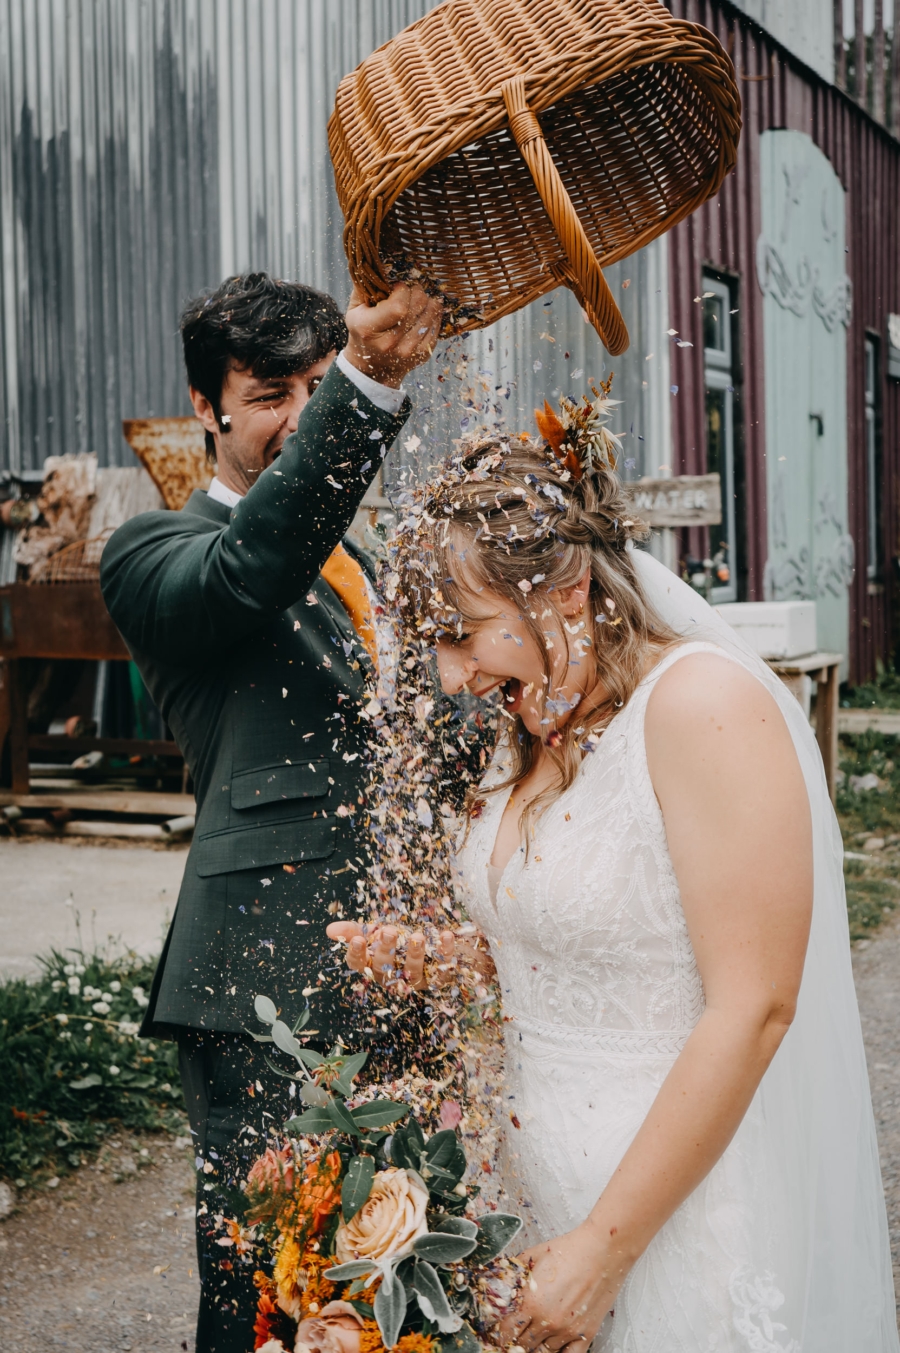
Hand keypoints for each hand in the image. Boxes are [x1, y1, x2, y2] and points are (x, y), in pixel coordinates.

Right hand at [326, 921, 495, 992]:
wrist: (436, 947)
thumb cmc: (400, 941)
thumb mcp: (377, 933)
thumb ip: (355, 930)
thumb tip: (329, 930)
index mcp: (374, 965)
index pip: (359, 965)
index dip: (357, 954)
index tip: (358, 939)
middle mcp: (394, 976)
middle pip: (386, 968)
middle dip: (387, 950)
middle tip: (390, 931)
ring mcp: (418, 979)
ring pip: (414, 972)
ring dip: (416, 953)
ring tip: (418, 936)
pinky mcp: (441, 977)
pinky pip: (443, 968)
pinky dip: (445, 952)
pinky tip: (446, 935)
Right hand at [343, 282, 442, 387]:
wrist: (372, 367)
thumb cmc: (363, 331)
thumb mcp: (354, 309)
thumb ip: (365, 286)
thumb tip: (378, 261)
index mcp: (368, 329)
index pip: (398, 306)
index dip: (402, 290)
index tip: (398, 287)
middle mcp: (389, 344)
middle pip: (417, 307)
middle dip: (417, 291)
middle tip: (412, 290)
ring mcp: (407, 352)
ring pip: (430, 315)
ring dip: (428, 301)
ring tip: (420, 299)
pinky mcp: (422, 355)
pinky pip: (436, 327)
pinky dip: (434, 315)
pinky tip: (426, 311)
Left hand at [498, 1220, 629, 1351]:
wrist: (601, 1250)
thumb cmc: (570, 1250)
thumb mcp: (534, 1255)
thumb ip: (515, 1272)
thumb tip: (501, 1282)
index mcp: (532, 1302)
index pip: (506, 1331)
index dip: (500, 1332)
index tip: (500, 1331)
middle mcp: (548, 1321)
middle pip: (523, 1345)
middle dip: (516, 1341)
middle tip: (516, 1335)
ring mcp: (568, 1331)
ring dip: (536, 1347)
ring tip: (534, 1337)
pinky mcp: (586, 1334)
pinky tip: (554, 1347)